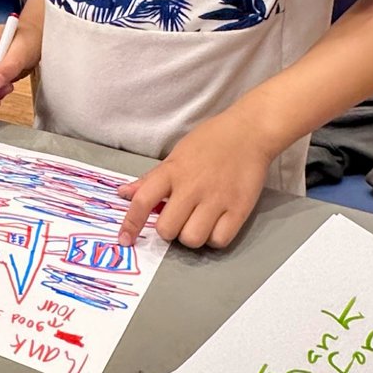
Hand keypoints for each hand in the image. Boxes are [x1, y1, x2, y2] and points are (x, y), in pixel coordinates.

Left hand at [116, 110, 274, 249]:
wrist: (249, 132)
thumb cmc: (210, 141)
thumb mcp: (176, 154)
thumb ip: (151, 178)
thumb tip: (124, 193)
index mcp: (172, 171)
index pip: (143, 201)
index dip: (131, 223)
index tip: (125, 239)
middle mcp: (192, 187)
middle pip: (167, 229)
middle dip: (169, 229)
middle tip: (178, 218)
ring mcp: (216, 199)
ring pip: (192, 239)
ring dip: (191, 235)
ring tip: (198, 221)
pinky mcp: (239, 209)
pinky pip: (219, 241)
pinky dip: (214, 238)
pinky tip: (215, 224)